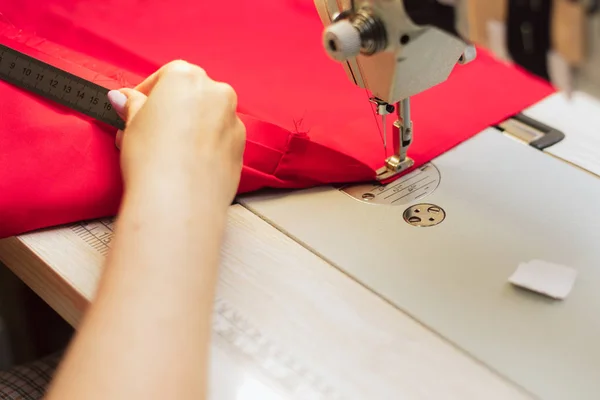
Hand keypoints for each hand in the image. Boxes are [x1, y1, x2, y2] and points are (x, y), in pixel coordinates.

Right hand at [108, 60, 245, 210]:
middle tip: (147, 132)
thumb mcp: (131, 124)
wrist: (179, 201)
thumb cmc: (153, 158)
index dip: (147, 94)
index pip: (166, 76)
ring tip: (166, 153)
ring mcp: (233, 122)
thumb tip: (125, 99)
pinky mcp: (241, 149)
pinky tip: (186, 166)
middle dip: (170, 111)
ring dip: (190, 129)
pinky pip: (218, 141)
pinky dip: (205, 148)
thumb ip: (132, 105)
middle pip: (191, 96)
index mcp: (188, 77)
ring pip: (207, 119)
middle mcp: (218, 94)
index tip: (134, 109)